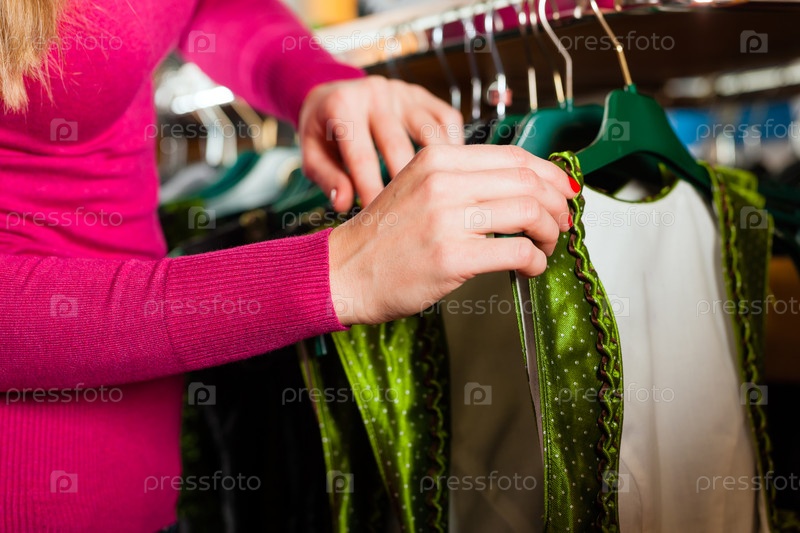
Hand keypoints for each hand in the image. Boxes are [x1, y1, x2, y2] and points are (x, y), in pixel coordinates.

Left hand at [298, 75, 462, 211]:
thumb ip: (327, 178)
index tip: (380, 221)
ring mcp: (403, 92)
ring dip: (436, 168)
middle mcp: (375, 93)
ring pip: (429, 132)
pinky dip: (453, 146)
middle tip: (411, 217)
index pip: (362, 156)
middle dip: (405, 186)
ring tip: (438, 199)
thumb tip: (343, 203)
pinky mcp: (423, 95)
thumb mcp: (312, 154)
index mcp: (343, 106)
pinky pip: (448, 119)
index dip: (371, 190)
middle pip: (397, 145)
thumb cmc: (324, 132)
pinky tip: (451, 172)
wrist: (334, 94)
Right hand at [328, 145, 579, 324]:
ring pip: (530, 212)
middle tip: (562, 223)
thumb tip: (520, 186)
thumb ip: (462, 180)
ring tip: (546, 246)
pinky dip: (537, 261)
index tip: (563, 192)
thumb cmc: (383, 236)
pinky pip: (518, 251)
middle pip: (528, 181)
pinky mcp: (452, 257)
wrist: (344, 270)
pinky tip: (531, 267)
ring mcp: (448, 219)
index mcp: (438, 159)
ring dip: (551, 233)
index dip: (550, 175)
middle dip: (557, 204)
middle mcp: (444, 182)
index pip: (514, 157)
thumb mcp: (418, 187)